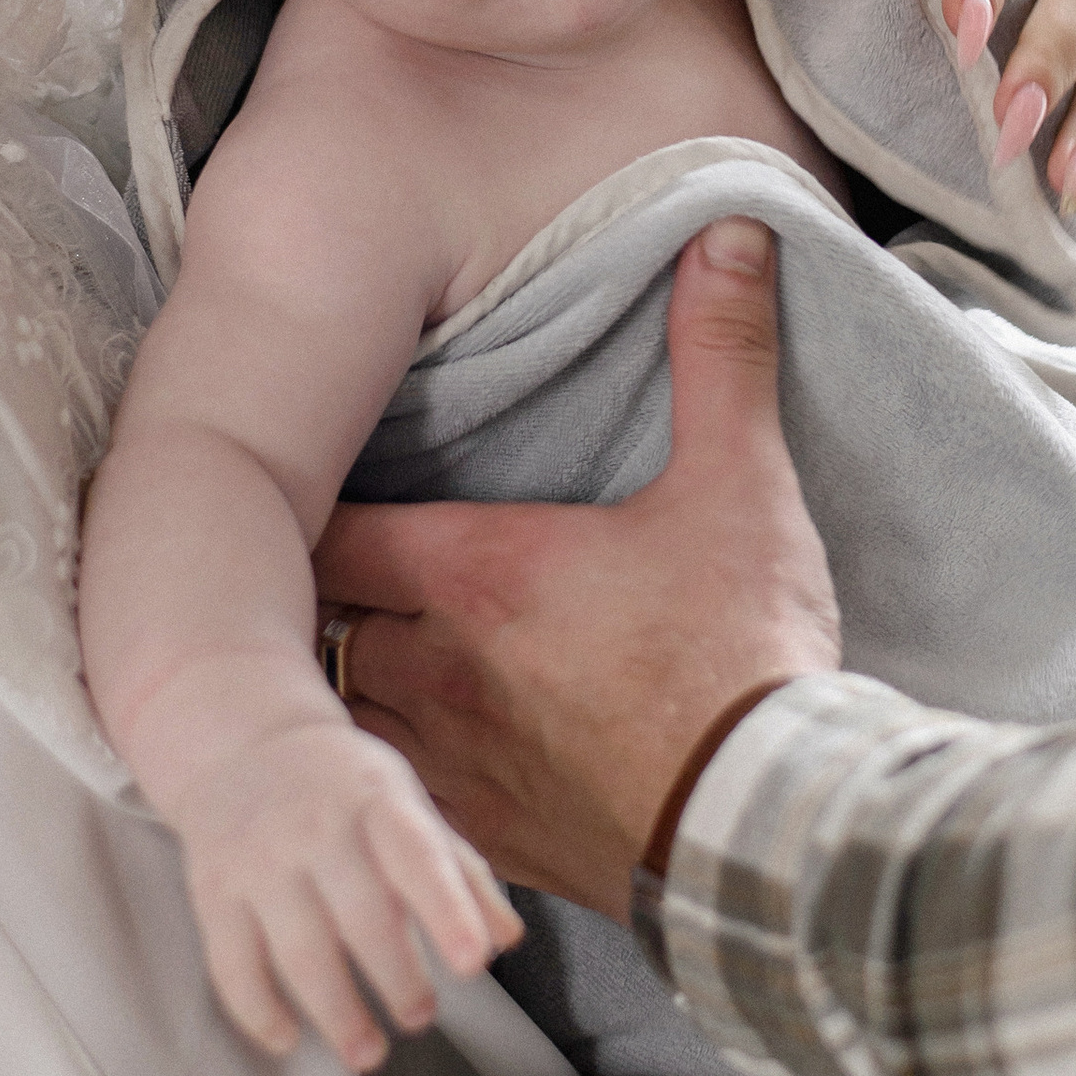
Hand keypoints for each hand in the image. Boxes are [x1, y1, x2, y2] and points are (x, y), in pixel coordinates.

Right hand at [161, 685, 522, 1071]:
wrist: (241, 743)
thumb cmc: (345, 789)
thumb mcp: (408, 806)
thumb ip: (460, 872)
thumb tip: (505, 940)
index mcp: (376, 800)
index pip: (416, 856)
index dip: (447, 911)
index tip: (471, 964)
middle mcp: (315, 826)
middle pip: (361, 917)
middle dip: (397, 978)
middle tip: (420, 1019)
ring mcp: (259, 860)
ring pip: (298, 951)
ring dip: (336, 1012)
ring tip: (368, 1052)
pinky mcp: (214, 892)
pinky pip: (233, 964)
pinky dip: (259, 1010)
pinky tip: (289, 1038)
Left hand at [320, 219, 839, 915]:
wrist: (768, 824)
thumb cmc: (743, 653)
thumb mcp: (742, 485)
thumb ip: (721, 354)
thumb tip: (728, 234)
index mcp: (473, 575)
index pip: (329, 532)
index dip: (309, 513)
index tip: (308, 493)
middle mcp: (434, 672)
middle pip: (322, 627)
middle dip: (326, 605)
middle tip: (336, 579)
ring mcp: (452, 767)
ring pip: (344, 724)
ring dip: (348, 696)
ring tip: (363, 669)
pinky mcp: (484, 840)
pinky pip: (394, 807)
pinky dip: (387, 784)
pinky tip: (412, 769)